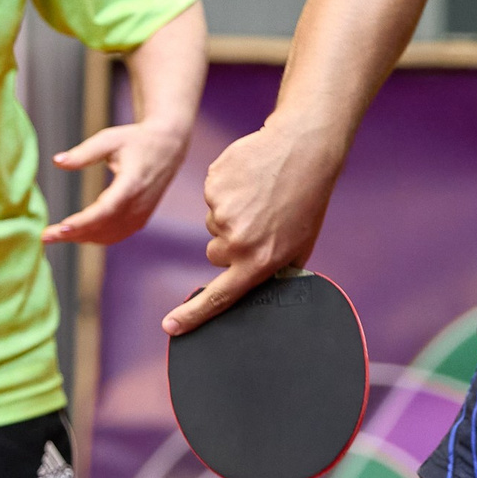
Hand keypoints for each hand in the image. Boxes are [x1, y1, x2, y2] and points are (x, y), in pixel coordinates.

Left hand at [42, 121, 190, 245]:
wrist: (168, 147)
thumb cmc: (136, 140)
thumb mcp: (109, 139)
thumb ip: (83, 153)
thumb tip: (57, 161)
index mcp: (132, 184)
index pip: (105, 210)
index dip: (83, 222)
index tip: (60, 228)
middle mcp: (138, 204)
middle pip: (103, 227)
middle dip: (73, 234)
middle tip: (45, 236)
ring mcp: (141, 215)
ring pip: (108, 236)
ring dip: (82, 238)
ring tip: (55, 236)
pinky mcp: (141, 220)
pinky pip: (116, 235)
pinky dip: (95, 237)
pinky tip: (76, 234)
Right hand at [160, 118, 344, 334]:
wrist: (303, 150)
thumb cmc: (306, 200)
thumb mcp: (300, 245)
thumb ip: (276, 270)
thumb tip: (258, 287)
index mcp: (260, 260)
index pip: (220, 296)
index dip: (193, 314)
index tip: (170, 327)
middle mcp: (238, 240)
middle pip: (214, 252)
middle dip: (229, 241)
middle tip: (259, 221)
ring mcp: (222, 210)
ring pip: (212, 222)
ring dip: (231, 212)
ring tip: (260, 195)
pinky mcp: (213, 184)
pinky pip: (211, 195)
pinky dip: (226, 188)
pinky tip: (250, 179)